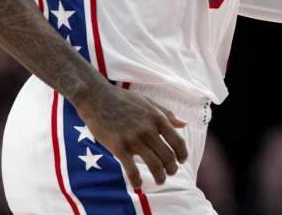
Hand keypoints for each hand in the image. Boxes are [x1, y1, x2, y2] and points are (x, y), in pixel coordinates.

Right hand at [73, 84, 187, 188]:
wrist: (96, 97)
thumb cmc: (123, 99)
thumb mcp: (149, 103)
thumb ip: (167, 114)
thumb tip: (184, 124)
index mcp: (158, 118)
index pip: (177, 141)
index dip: (182, 154)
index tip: (181, 161)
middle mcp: (149, 129)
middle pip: (168, 156)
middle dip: (172, 168)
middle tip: (171, 173)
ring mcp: (133, 139)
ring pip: (154, 164)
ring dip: (160, 176)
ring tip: (160, 181)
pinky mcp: (118, 147)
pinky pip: (131, 169)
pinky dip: (137, 180)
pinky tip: (138, 185)